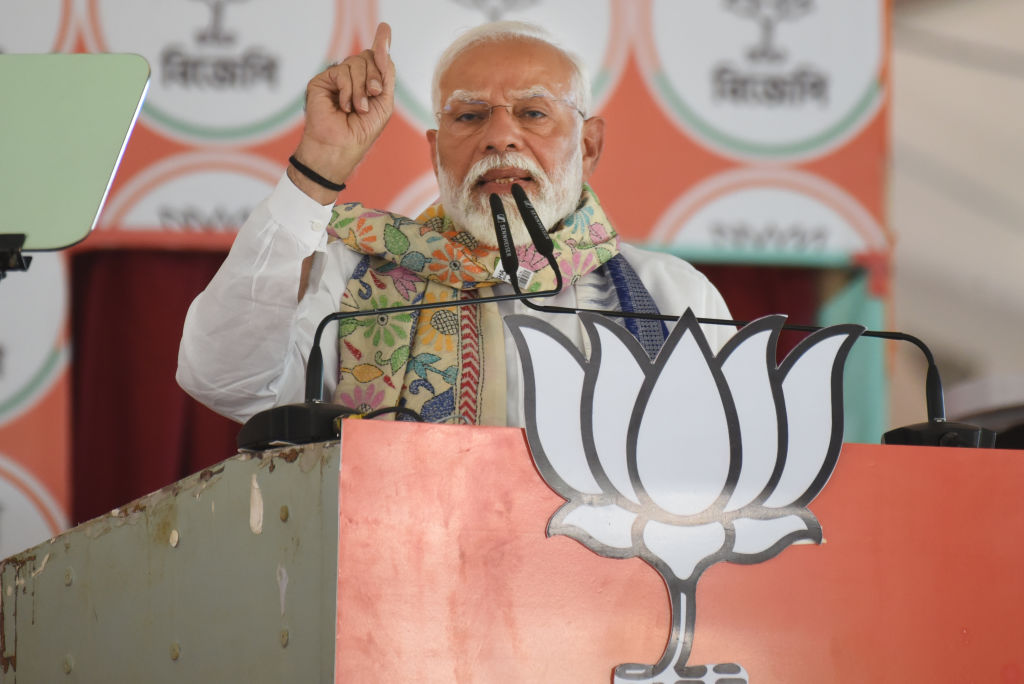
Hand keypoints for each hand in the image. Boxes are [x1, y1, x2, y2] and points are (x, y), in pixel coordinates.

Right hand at [289, 22, 394, 202]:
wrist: (341, 148)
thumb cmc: (362, 131)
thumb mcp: (384, 101)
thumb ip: (385, 71)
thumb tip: (384, 40)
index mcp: (367, 83)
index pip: (376, 58)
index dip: (381, 44)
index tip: (385, 27)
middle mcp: (351, 78)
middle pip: (369, 57)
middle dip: (375, 77)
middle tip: (373, 95)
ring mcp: (336, 79)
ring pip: (356, 63)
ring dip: (361, 89)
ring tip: (358, 109)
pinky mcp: (321, 81)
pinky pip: (342, 71)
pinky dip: (347, 90)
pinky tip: (345, 106)